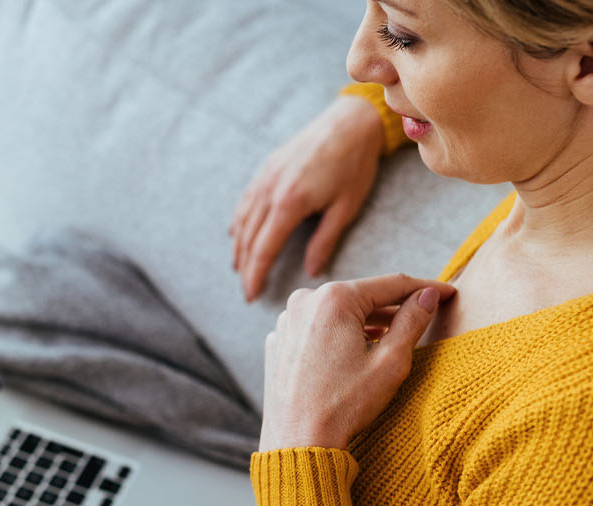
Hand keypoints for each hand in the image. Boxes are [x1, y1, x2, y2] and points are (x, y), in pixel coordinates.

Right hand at [232, 95, 384, 301]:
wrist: (350, 122)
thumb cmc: (354, 165)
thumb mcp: (345, 208)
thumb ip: (324, 241)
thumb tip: (311, 271)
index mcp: (289, 203)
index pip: (264, 249)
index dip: (256, 275)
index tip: (251, 295)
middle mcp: (270, 190)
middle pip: (249, 238)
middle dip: (246, 267)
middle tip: (246, 291)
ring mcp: (265, 177)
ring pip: (243, 219)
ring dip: (239, 247)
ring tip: (239, 268)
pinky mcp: (267, 167)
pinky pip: (246, 201)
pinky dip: (239, 221)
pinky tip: (238, 233)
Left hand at [259, 274, 454, 451]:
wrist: (298, 442)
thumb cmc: (344, 406)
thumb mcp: (390, 362)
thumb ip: (412, 321)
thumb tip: (429, 295)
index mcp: (333, 298)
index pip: (391, 284)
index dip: (424, 287)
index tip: (448, 292)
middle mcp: (304, 300)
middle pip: (361, 296)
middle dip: (392, 306)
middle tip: (422, 314)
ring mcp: (286, 321)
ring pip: (337, 312)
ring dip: (364, 322)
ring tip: (390, 336)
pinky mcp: (278, 341)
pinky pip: (315, 329)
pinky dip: (336, 335)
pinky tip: (352, 353)